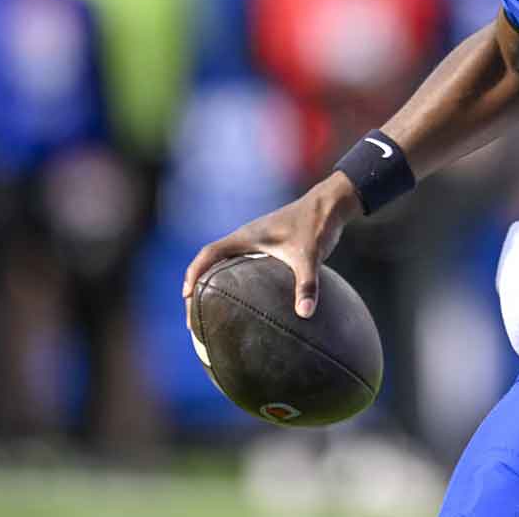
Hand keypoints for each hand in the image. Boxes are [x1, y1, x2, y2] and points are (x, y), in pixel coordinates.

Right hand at [182, 173, 357, 321]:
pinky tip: (247, 301)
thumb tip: (305, 314)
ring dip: (215, 282)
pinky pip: (243, 264)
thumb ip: (307, 284)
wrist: (332, 204)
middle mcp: (247, 238)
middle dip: (199, 285)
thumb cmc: (317, 224)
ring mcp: (257, 241)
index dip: (194, 273)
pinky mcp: (269, 245)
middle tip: (194, 314)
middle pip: (211, 261)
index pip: (209, 254)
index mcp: (247, 236)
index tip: (187, 296)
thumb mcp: (311, 256)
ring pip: (226, 262)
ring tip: (212, 311)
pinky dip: (236, 280)